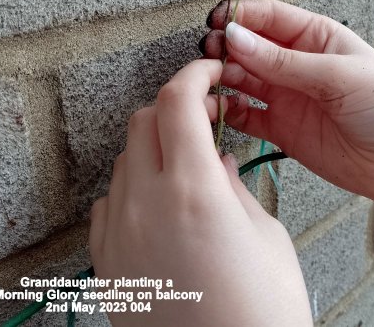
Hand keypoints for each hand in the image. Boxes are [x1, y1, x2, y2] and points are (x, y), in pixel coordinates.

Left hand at [89, 60, 311, 326]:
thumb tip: (219, 160)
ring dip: (155, 147)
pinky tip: (162, 205)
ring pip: (124, 161)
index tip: (211, 71)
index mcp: (194, 192)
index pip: (178, 102)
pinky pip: (109, 203)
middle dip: (175, 107)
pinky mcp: (107, 264)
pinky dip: (133, 187)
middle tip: (207, 118)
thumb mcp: (267, 236)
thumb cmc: (263, 313)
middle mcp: (145, 206)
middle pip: (144, 121)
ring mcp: (118, 235)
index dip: (195, 74)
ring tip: (190, 166)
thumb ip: (236, 185)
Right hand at [203, 0, 373, 207]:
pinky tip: (217, 111)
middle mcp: (297, 63)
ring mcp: (288, 97)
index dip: (238, 16)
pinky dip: (227, 112)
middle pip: (248, 47)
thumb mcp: (338, 75)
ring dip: (222, 79)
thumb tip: (235, 37)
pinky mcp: (282, 130)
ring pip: (242, 79)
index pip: (266, 16)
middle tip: (209, 58)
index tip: (215, 25)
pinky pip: (246, 115)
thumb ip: (283, 61)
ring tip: (209, 84)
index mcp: (315, 37)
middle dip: (224, 48)